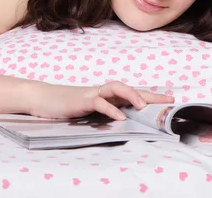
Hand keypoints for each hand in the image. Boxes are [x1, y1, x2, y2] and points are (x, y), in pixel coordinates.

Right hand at [26, 81, 174, 119]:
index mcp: (105, 95)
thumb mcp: (88, 112)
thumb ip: (103, 115)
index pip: (132, 94)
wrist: (42, 98)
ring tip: (142, 108)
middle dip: (149, 95)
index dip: (151, 97)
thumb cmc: (65, 106)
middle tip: (168, 101)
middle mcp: (102, 92)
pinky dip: (110, 109)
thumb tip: (122, 123)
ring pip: (116, 88)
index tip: (169, 101)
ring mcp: (92, 94)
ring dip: (131, 96)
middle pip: (130, 89)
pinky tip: (119, 118)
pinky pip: (98, 102)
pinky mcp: (81, 100)